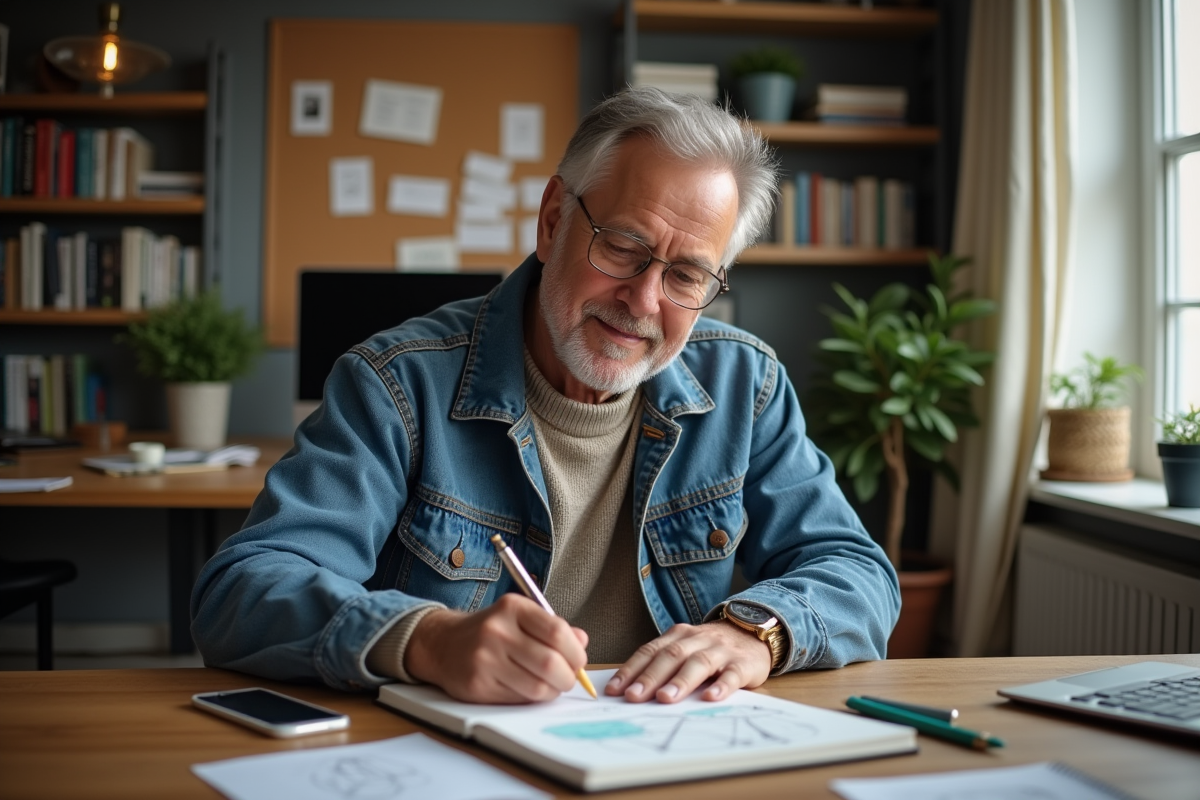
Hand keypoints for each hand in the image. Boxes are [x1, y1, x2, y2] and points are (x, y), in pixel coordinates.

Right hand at [404, 593, 588, 703]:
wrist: (443, 644)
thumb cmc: (491, 631)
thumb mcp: (520, 618)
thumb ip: (553, 628)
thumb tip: (582, 642)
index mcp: (513, 608)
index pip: (557, 632)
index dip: (575, 652)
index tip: (579, 661)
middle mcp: (497, 631)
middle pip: (550, 663)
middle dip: (568, 677)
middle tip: (568, 678)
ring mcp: (485, 659)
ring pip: (537, 687)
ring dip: (552, 691)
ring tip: (550, 685)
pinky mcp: (477, 685)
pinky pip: (519, 699)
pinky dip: (532, 699)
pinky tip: (529, 689)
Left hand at [605, 621, 771, 703]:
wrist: (753, 632)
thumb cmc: (710, 648)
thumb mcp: (685, 648)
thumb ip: (663, 664)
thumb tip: (631, 691)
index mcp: (678, 636)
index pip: (650, 651)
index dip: (631, 670)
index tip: (614, 690)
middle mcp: (697, 640)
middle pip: (671, 656)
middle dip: (650, 677)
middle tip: (633, 696)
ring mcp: (720, 651)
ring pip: (698, 663)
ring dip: (680, 681)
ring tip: (665, 698)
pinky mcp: (743, 664)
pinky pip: (732, 675)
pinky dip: (721, 686)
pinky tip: (711, 698)